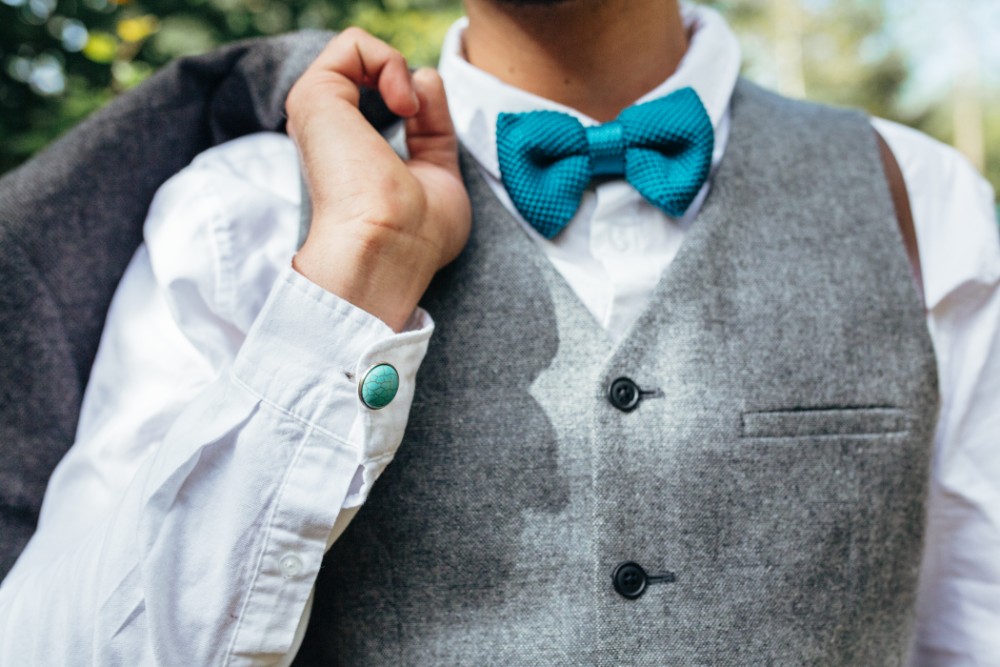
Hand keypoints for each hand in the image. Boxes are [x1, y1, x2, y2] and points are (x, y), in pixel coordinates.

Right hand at [286, 28, 471, 330]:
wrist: (391, 248)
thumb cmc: (417, 236)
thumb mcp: (439, 172)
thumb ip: (433, 127)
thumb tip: (424, 76)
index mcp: (350, 153)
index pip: (379, 101)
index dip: (417, 104)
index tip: (426, 129)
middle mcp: (329, 131)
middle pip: (368, 72)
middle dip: (407, 83)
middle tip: (416, 117)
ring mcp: (317, 112)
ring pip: (357, 52)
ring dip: (398, 69)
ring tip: (408, 107)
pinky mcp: (314, 96)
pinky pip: (353, 43)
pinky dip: (390, 61)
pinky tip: (402, 102)